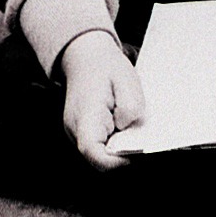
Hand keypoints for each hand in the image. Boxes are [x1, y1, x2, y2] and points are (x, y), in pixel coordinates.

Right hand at [59, 30, 144, 169]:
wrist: (84, 56)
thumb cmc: (104, 66)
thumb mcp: (126, 78)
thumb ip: (130, 105)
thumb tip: (129, 127)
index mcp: (85, 115)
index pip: (93, 151)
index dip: (115, 160)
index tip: (136, 151)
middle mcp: (75, 129)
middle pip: (99, 156)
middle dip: (122, 151)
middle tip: (140, 133)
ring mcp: (76, 132)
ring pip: (100, 151)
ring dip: (118, 143)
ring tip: (130, 123)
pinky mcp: (81, 131)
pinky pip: (99, 143)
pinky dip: (114, 138)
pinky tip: (122, 122)